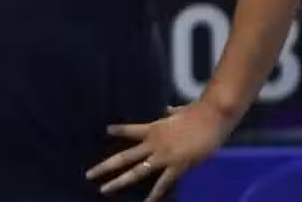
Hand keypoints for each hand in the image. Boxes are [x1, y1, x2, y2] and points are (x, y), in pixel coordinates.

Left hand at [87, 101, 233, 200]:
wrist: (212, 116)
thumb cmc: (199, 111)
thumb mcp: (180, 111)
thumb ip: (171, 112)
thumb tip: (168, 109)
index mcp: (155, 128)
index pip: (131, 130)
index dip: (118, 130)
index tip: (106, 130)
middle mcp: (154, 143)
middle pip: (124, 157)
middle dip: (105, 166)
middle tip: (89, 174)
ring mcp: (164, 156)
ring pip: (136, 172)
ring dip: (119, 181)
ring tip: (104, 189)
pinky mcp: (177, 166)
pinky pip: (163, 184)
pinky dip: (154, 195)